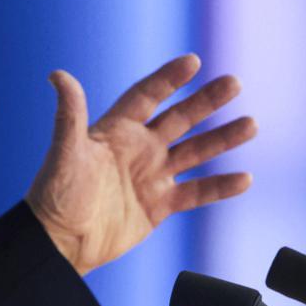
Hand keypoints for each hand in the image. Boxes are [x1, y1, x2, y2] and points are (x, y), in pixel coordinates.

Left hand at [25, 54, 255, 275]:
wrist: (60, 243)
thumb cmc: (55, 194)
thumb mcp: (64, 151)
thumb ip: (69, 114)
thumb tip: (57, 75)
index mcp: (116, 130)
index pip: (148, 95)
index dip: (169, 78)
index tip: (193, 62)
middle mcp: (138, 148)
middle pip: (180, 118)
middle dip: (206, 101)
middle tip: (233, 83)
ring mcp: (151, 176)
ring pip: (195, 151)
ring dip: (222, 138)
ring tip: (250, 124)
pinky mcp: (159, 205)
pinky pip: (196, 192)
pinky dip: (220, 186)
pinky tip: (244, 178)